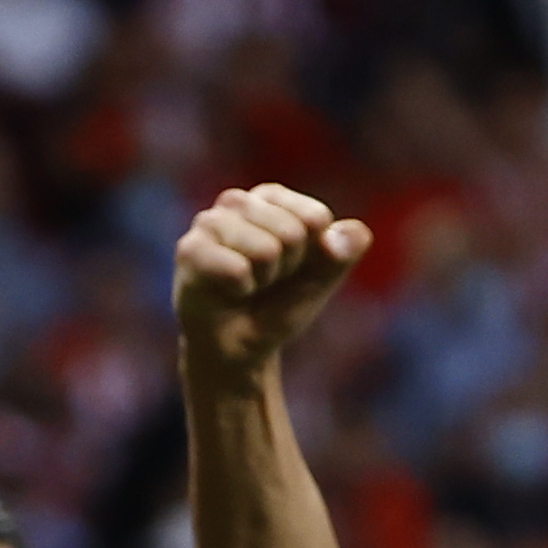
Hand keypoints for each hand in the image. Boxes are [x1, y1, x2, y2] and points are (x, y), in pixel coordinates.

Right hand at [173, 184, 371, 376]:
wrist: (237, 349)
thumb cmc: (276, 307)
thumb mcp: (319, 282)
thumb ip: (342, 254)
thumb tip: (358, 233)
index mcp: (272, 198)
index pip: (315, 219)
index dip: (311, 256)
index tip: (290, 270)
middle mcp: (238, 202)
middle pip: (293, 233)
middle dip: (286, 269)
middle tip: (264, 283)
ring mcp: (210, 222)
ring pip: (267, 251)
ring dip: (262, 282)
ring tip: (245, 286)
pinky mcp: (190, 249)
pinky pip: (239, 271)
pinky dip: (240, 292)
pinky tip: (226, 293)